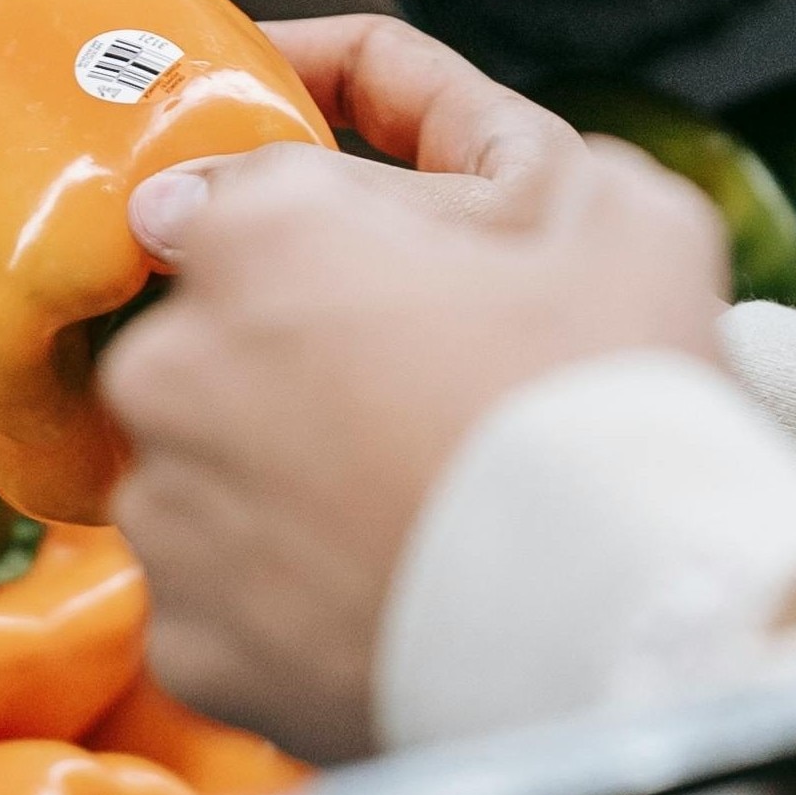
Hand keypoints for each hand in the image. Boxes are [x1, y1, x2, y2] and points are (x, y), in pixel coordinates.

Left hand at [103, 16, 726, 758]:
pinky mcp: (186, 647)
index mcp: (257, 238)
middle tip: (414, 412)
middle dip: (293, 368)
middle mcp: (172, 372)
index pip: (236, 201)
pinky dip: (280, 605)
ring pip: (204, 479)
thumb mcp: (610, 209)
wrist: (624, 640)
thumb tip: (428, 174)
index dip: (322, 238)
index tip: (379, 282)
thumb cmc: (616, 412)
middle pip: (209, 347)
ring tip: (404, 519)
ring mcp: (170, 520)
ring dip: (280, 488)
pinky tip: (376, 600)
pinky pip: (218, 603)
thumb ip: (491, 147)